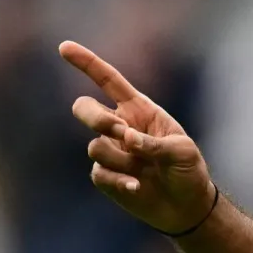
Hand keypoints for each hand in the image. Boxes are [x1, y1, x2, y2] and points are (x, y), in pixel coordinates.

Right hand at [59, 41, 214, 234]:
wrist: (186, 206)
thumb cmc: (188, 170)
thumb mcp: (182, 151)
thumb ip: (153, 143)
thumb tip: (125, 138)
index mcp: (139, 110)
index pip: (108, 81)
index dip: (87, 63)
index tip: (64, 47)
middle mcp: (120, 127)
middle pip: (85, 109)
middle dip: (95, 118)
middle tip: (119, 131)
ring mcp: (110, 151)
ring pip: (95, 147)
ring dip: (120, 158)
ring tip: (144, 169)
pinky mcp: (106, 176)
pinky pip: (99, 173)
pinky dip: (119, 180)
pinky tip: (137, 187)